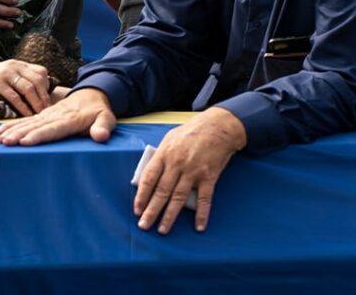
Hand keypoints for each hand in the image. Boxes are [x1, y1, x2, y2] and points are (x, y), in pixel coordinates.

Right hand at [0, 88, 114, 145]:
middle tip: (6, 142)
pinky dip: (14, 125)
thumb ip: (104, 126)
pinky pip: (28, 120)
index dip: (39, 135)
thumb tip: (101, 135)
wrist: (92, 92)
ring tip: (0, 138)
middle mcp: (57, 115)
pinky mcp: (44, 114)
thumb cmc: (98, 110)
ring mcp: (49, 114)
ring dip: (14, 130)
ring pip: (29, 122)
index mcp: (71, 118)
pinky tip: (3, 132)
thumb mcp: (107, 117)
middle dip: (20, 133)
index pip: (53, 128)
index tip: (25, 141)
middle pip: (36, 125)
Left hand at [133, 108, 245, 234]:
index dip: (142, 195)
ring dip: (170, 216)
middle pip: (162, 191)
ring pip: (179, 198)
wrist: (218, 126)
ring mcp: (193, 171)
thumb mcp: (170, 138)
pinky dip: (202, 214)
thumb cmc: (192, 131)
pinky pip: (204, 199)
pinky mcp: (209, 176)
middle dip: (152, 211)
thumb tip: (150, 174)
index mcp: (165, 153)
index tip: (137, 210)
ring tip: (163, 230)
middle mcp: (177, 164)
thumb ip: (160, 156)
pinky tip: (199, 227)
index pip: (149, 178)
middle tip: (144, 226)